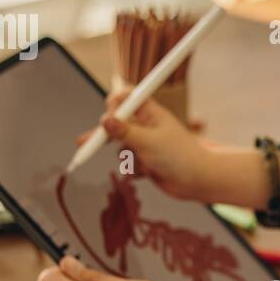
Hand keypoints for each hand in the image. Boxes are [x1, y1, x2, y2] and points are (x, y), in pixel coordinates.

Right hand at [75, 85, 213, 201]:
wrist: (197, 182)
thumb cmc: (179, 157)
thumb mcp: (148, 141)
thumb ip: (125, 132)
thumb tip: (105, 120)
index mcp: (151, 113)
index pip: (126, 98)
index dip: (114, 105)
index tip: (107, 117)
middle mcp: (147, 126)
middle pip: (117, 124)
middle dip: (103, 135)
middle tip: (82, 143)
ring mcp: (147, 144)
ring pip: (121, 147)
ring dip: (126, 157)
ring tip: (141, 163)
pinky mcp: (146, 161)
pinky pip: (129, 163)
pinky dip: (134, 169)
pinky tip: (148, 173)